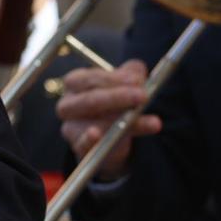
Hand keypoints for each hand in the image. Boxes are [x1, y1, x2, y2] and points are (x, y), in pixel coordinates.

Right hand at [55, 61, 160, 178]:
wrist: (109, 138)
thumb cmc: (114, 104)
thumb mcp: (124, 84)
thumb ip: (132, 74)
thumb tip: (137, 73)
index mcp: (76, 83)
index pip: (90, 78)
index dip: (114, 79)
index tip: (138, 80)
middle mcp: (68, 104)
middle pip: (89, 99)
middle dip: (117, 97)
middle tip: (143, 96)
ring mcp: (71, 126)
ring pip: (92, 123)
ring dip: (120, 122)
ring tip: (152, 123)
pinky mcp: (79, 147)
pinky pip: (82, 144)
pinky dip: (88, 140)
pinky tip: (96, 135)